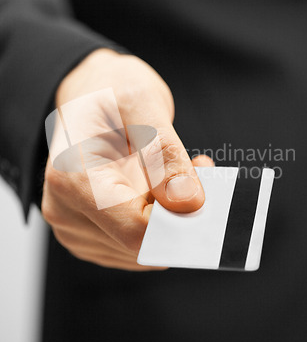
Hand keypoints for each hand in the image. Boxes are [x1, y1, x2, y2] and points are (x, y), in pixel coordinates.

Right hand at [42, 49, 213, 270]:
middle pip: (143, 245)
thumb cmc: (108, 89)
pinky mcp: (90, 234)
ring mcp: (75, 227)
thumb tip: (188, 203)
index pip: (136, 231)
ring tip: (177, 172)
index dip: (181, 221)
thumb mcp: (139, 102)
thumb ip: (162, 154)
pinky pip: (137, 248)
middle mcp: (66, 211)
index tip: (207, 194)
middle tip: (196, 169)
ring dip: (172, 218)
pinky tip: (162, 189)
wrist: (88, 93)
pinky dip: (160, 223)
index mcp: (72, 178)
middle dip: (180, 215)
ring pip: (144, 252)